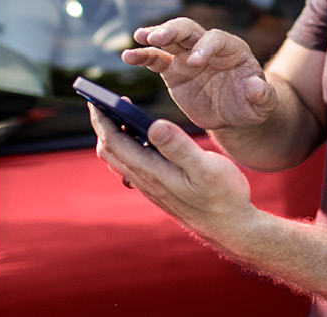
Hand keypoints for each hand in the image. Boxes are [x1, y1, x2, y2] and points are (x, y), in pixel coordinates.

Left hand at [88, 103, 256, 244]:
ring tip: (122, 113)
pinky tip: (143, 137)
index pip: (114, 142)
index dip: (102, 119)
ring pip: (119, 160)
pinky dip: (128, 147)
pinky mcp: (159, 189)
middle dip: (103, 125)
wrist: (231, 228)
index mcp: (152, 172)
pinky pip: (132, 166)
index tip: (95, 98)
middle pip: (110, 151)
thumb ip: (179, 146)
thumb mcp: (207, 168)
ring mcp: (151, 187)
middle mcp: (146, 181)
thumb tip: (153, 124)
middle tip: (104, 101)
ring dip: (114, 136)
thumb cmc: (223, 196)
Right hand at [121, 18, 277, 130]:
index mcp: (231, 49)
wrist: (234, 114)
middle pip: (188, 29)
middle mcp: (207, 46)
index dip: (205, 48)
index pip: (215, 40)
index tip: (195, 63)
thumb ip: (263, 96)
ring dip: (154, 35)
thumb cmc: (252, 106)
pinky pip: (155, 59)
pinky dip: (142, 56)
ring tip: (139, 37)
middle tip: (157, 37)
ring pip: (169, 39)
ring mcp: (187, 56)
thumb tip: (255, 86)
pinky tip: (128, 56)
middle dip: (173, 30)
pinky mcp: (173, 70)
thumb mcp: (264, 105)